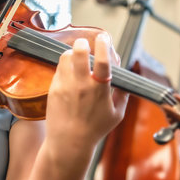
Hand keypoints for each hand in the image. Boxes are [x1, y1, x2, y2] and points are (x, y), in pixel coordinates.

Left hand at [45, 33, 127, 152]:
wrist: (69, 141)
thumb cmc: (95, 129)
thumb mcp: (117, 114)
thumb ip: (123, 93)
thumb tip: (126, 77)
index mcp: (100, 90)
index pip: (103, 61)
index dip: (104, 45)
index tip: (103, 37)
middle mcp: (81, 85)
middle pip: (79, 53)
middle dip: (82, 43)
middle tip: (85, 44)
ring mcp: (65, 85)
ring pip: (65, 57)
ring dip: (72, 53)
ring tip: (77, 57)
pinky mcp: (53, 88)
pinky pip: (58, 69)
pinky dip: (65, 66)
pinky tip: (70, 70)